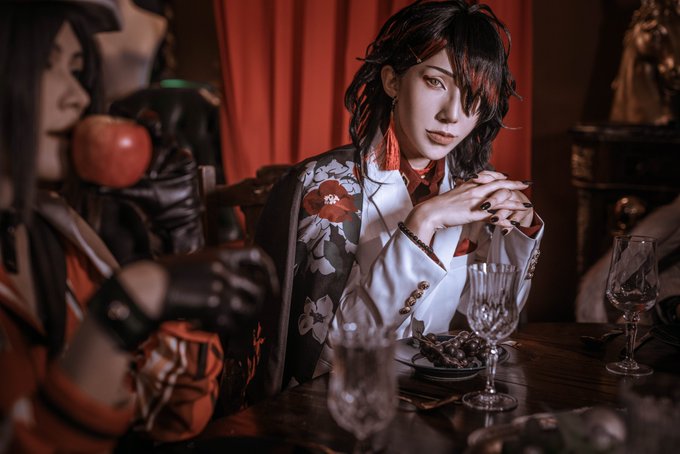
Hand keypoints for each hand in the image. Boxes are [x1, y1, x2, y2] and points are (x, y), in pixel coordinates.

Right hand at [91, 247, 277, 352]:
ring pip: (250, 307)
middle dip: (258, 303)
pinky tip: (208, 326)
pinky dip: (225, 328)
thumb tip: (234, 284)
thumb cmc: (163, 275)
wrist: (147, 286)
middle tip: (249, 312)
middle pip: (259, 288)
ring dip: (244, 318)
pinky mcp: (214, 307)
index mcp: (220, 254)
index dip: (269, 271)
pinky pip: (232, 322)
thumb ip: (216, 269)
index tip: (271, 285)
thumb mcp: (194, 262)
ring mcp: (222, 288)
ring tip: (230, 322)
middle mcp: (225, 270)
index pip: (257, 256)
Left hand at [98, 110, 203, 254]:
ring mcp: (173, 150)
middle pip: (154, 122)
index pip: (132, 123)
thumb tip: (84, 185)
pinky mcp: (186, 160)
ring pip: (169, 140)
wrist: (167, 212)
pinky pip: (181, 155)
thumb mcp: (123, 192)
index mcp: (140, 144)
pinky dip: (172, 162)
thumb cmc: (144, 199)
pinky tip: (163, 172)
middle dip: (149, 119)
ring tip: (150, 173)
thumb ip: (106, 187)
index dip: (125, 112)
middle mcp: (157, 142)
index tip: (116, 110)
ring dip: (159, 153)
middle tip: (141, 125)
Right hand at [406, 170, 529, 242]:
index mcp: (471, 184)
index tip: (513, 178)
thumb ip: (465, 189)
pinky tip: (512, 223)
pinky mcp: (474, 214)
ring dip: (515, 204)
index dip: (504, 178)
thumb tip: (469, 187)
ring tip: (526, 207)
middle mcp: (475, 190)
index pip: (491, 177)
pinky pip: (493, 216)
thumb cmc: (441, 205)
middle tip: (528, 185)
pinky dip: (504, 220)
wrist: (430, 212)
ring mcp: (475, 202)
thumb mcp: (455, 193)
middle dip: (516, 186)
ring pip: (500, 201)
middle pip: (500, 185)